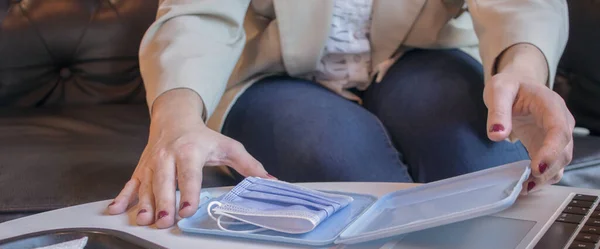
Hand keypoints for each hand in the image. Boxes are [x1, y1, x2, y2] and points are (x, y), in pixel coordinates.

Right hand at [107, 89, 272, 227]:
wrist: (173, 117)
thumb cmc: (204, 136)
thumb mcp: (228, 146)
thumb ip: (249, 165)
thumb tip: (271, 180)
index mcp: (190, 151)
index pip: (189, 175)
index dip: (188, 192)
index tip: (188, 209)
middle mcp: (168, 156)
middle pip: (164, 182)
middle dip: (164, 202)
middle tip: (165, 221)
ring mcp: (152, 163)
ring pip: (145, 185)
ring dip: (143, 204)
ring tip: (145, 221)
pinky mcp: (142, 168)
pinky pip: (130, 183)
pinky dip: (122, 197)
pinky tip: (114, 210)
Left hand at [485, 43, 574, 193]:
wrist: (516, 85)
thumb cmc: (509, 85)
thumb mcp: (499, 91)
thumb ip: (498, 111)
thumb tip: (497, 135)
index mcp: (551, 105)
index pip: (559, 130)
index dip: (551, 150)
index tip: (538, 167)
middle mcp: (560, 121)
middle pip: (564, 150)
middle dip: (549, 168)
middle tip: (528, 182)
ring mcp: (556, 136)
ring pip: (561, 161)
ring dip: (546, 176)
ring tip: (526, 187)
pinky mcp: (548, 146)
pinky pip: (551, 164)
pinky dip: (542, 177)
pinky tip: (527, 185)